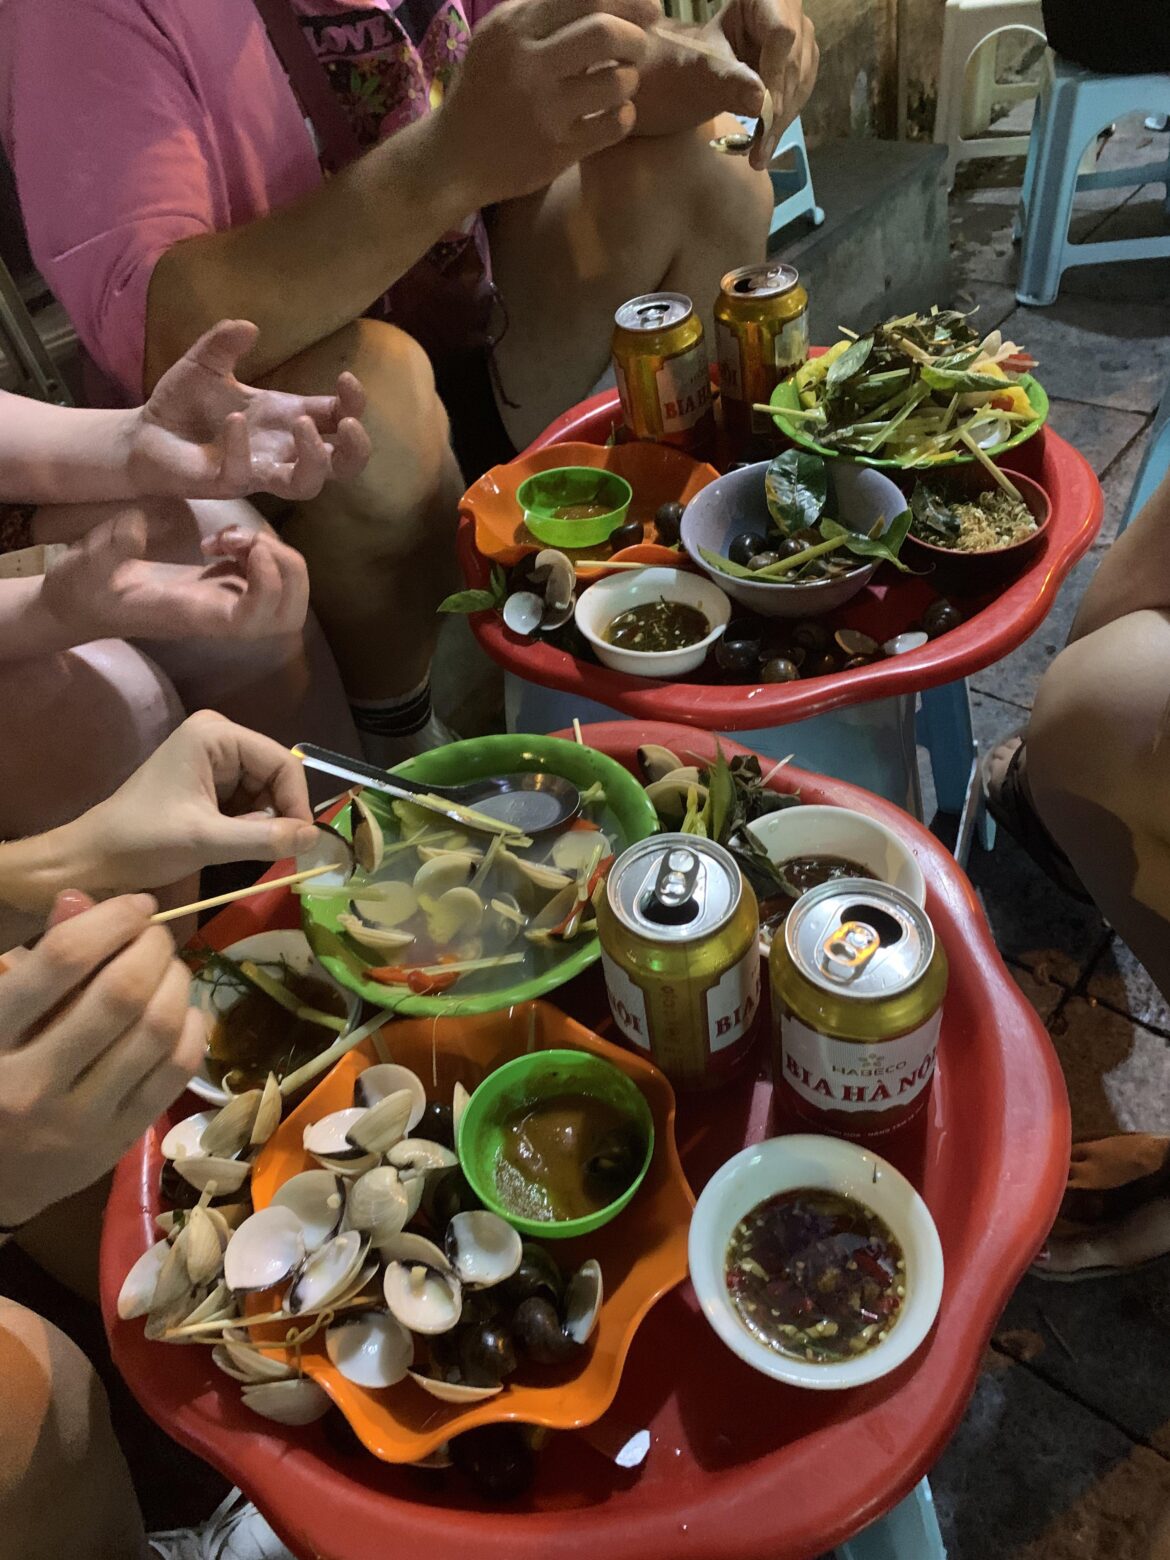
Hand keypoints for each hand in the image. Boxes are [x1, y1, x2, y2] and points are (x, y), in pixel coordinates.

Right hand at [0, 894, 203, 1228]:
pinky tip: (183, 1010)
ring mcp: (79, 1120)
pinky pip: (175, 1071)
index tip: (137, 905)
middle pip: (122, 992)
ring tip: (170, 968)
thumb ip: (38, 961)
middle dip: (153, 949)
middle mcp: (31, 1083)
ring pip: (157, 1030)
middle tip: (156, 936)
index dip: (111, 920)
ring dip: (177, 983)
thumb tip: (80, 898)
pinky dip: (190, 1028)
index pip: (61, 960)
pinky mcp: (119, 1143)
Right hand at [41, 511, 308, 643]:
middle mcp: (221, 616)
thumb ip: (109, 546)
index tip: (247, 547)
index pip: (255, 620)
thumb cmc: (82, 589)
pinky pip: (268, 577)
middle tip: (243, 539)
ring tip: (229, 537)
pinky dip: (258, 553)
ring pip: (289, 596)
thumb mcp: (85, 566)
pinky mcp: (225, 589)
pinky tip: (221, 542)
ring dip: (273, 556)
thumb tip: (138, 523)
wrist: (83, 602)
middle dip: (286, 568)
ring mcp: (228, 603)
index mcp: (194, 616)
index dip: (269, 585)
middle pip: (290, 614)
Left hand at [64, 711, 318, 896]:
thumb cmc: (142, 841)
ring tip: (238, 846)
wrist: (95, 859)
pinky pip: (250, 802)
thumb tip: (316, 840)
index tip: (299, 844)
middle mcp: (219, 737)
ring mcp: (215, 759)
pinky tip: (230, 842)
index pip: (283, 762)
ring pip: (267, 792)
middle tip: (269, 851)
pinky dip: (250, 826)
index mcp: (215, 735)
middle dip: (277, 814)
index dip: (297, 803)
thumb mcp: (206, 841)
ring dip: (263, 823)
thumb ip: (264, 839)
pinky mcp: (211, 782)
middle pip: (277, 776)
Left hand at [127, 320, 370, 500]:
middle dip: (357, 448)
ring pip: (308, 485)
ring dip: (315, 457)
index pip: (338, 419)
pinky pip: (245, 473)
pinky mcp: (229, 483)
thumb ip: (224, 343)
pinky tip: (232, 419)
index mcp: (285, 418)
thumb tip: (248, 326)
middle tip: (348, 424)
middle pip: (343, 466)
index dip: (353, 403)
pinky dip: (242, 445)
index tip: (346, 378)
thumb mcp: (204, 363)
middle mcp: (281, 450)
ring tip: (302, 423)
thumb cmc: (183, 403)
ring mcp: (259, 471)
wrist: (144, 435)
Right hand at [433, 0, 658, 206]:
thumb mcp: (498, 37)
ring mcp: (543, 112)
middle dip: (636, 38)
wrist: (453, 158)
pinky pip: (613, 126)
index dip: (629, 0)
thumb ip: (540, 12)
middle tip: (640, 46)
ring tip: (623, 82)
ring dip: (630, 79)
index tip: (649, 10)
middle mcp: (527, 66)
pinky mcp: (555, 152)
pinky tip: (618, 113)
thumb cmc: (484, 90)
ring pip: (616, 82)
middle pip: (605, 33)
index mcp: (512, 28)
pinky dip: (625, 116)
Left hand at [640, 0, 816, 165]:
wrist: (699, 67)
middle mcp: (788, 11)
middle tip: (759, 150)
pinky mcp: (803, 62)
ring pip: (801, 81)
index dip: (776, 75)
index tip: (764, 114)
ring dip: (781, 123)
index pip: (781, 34)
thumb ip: (727, 80)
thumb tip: (759, 102)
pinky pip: (800, 94)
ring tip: (759, 155)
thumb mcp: (703, 66)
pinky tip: (765, 145)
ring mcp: (800, 36)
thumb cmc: (695, 59)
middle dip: (777, 110)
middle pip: (794, 62)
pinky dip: (783, 123)